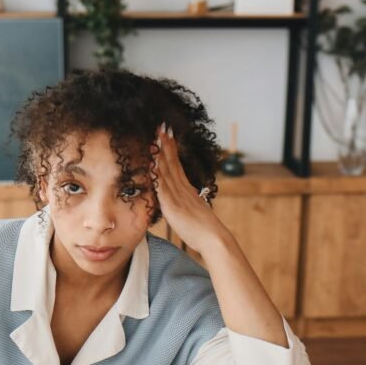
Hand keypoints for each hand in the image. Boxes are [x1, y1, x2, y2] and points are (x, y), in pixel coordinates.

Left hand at [153, 122, 225, 255]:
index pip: (176, 164)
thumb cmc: (203, 230)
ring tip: (156, 136)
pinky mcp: (173, 206)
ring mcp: (178, 196)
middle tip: (160, 126)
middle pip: (171, 162)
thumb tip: (182, 199)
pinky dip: (156, 174)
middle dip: (165, 143)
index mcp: (186, 189)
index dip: (170, 149)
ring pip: (166, 170)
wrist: (214, 238)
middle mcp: (182, 188)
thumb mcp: (193, 211)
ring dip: (160, 153)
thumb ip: (185, 202)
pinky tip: (151, 163)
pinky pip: (162, 187)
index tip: (166, 134)